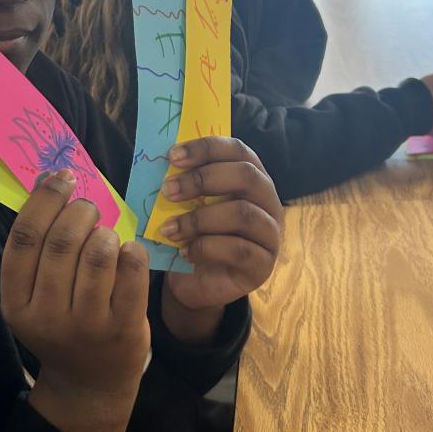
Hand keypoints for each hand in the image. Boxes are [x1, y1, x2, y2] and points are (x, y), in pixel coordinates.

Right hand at [1, 169, 149, 431]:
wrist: (90, 385)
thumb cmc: (61, 324)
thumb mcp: (35, 294)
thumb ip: (40, 244)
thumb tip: (50, 177)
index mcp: (16, 303)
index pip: (25, 238)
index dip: (44, 200)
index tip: (62, 178)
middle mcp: (47, 316)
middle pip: (62, 242)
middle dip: (80, 212)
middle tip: (89, 210)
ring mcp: (87, 325)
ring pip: (98, 254)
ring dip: (105, 232)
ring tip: (106, 236)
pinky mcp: (123, 329)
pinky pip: (131, 272)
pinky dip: (131, 251)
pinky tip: (127, 253)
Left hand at [157, 137, 281, 314]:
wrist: (198, 283)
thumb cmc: (195, 235)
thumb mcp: (189, 205)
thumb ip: (185, 183)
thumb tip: (162, 163)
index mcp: (252, 178)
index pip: (238, 150)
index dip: (207, 148)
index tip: (173, 156)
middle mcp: (268, 201)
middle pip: (246, 176)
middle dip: (202, 179)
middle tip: (168, 191)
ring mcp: (270, 234)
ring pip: (243, 213)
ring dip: (199, 219)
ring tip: (169, 229)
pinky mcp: (263, 265)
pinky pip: (239, 250)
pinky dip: (206, 248)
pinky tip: (184, 252)